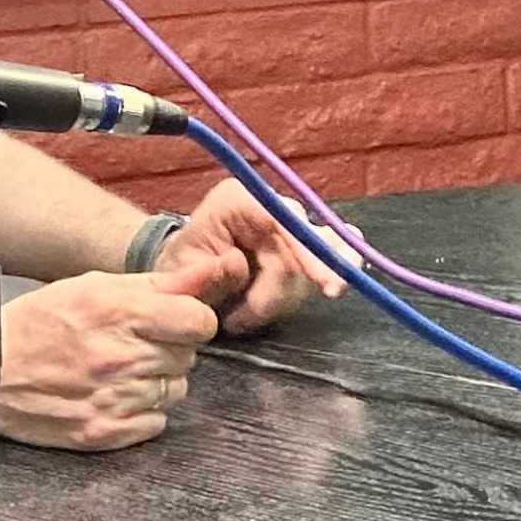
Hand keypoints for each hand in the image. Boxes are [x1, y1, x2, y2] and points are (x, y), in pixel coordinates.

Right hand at [0, 273, 216, 449]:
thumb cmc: (37, 325)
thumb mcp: (94, 287)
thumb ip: (160, 283)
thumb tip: (214, 270)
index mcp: (116, 311)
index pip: (199, 321)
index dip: (192, 319)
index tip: (176, 320)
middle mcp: (117, 356)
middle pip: (188, 356)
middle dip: (168, 347)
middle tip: (132, 343)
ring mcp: (112, 398)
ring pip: (176, 390)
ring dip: (156, 379)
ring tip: (118, 369)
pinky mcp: (104, 432)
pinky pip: (156, 421)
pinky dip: (141, 410)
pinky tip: (112, 394)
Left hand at [149, 182, 345, 335]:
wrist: (186, 277)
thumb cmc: (182, 270)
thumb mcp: (183, 273)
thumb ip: (210, 272)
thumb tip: (241, 265)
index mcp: (238, 200)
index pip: (283, 220)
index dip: (309, 251)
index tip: (328, 286)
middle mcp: (270, 204)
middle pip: (305, 243)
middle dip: (281, 291)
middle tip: (241, 320)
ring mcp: (289, 223)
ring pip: (319, 258)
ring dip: (286, 298)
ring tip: (243, 314)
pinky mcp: (302, 243)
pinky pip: (331, 252)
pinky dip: (332, 270)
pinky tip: (337, 283)